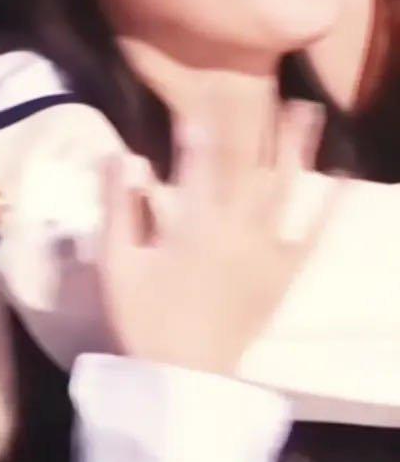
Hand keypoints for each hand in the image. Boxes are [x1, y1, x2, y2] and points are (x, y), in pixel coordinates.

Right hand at [98, 100, 335, 374]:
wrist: (180, 375)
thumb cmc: (141, 318)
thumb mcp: (116, 264)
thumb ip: (118, 208)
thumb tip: (121, 157)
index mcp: (190, 225)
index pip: (195, 164)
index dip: (197, 129)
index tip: (200, 99)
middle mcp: (234, 230)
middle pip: (248, 167)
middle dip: (256, 125)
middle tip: (269, 86)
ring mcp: (264, 253)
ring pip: (284, 190)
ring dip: (297, 149)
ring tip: (309, 111)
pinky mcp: (283, 276)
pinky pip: (313, 237)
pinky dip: (330, 209)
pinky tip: (344, 182)